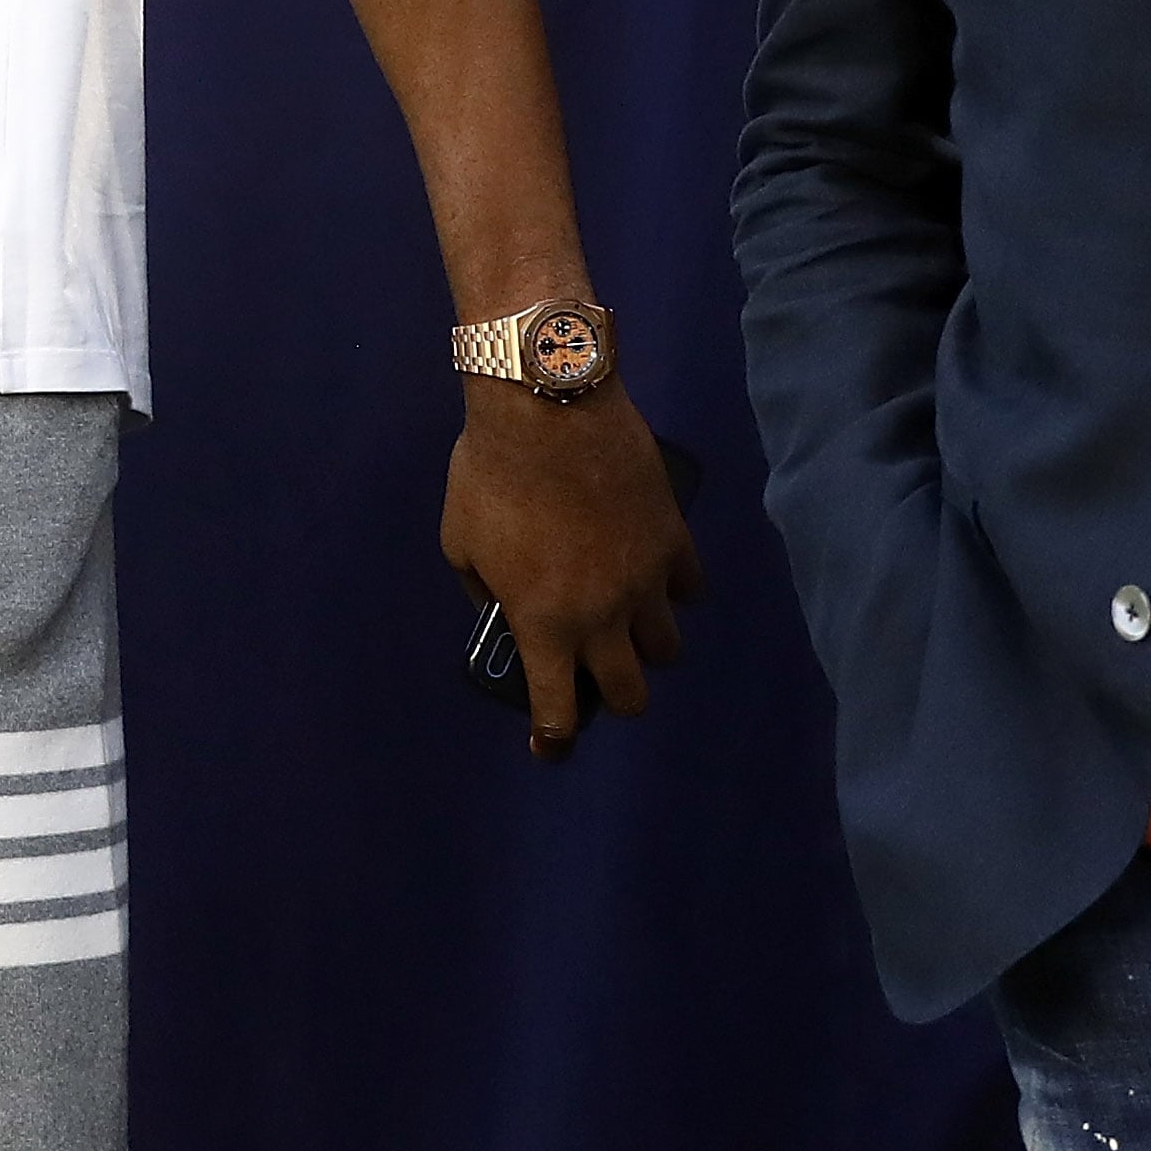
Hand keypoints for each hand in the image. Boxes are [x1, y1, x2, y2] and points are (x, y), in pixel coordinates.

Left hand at [441, 381, 703, 758]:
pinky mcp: (675, 540)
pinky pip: (690, 589)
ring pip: (667, 649)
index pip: (558, 711)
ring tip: (631, 625)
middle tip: (597, 675)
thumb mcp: (460, 541)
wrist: (549, 405)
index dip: (554, 740)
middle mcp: (603, 617)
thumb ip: (484, 589)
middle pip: (631, 695)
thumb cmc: (491, 472)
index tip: (549, 745)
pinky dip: (674, 592)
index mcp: (544, 625)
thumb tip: (502, 607)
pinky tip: (657, 578)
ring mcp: (646, 581)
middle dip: (614, 697)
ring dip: (648, 647)